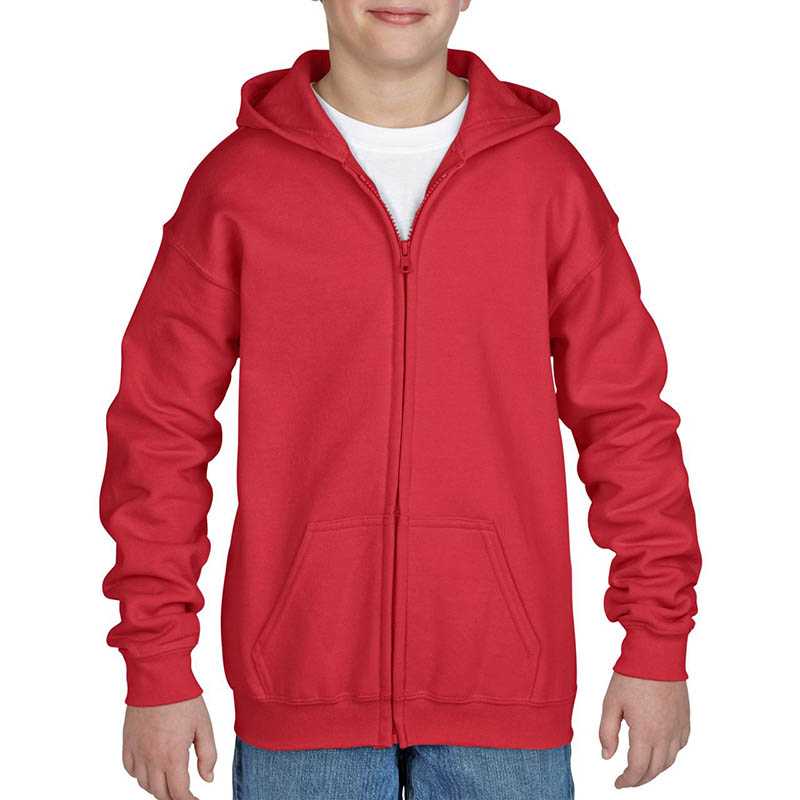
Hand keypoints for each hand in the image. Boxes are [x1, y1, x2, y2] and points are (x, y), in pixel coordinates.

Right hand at [122, 696, 215, 799]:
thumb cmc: (184, 700)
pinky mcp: (127, 742)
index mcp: (172, 756)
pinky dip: (140, 775)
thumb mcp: (204, 727)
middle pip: (160, 793)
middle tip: (185, 793)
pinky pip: (130, 769)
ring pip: (144, 784)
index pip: (179, 793)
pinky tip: (151, 769)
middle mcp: (151, 759)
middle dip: (174, 797)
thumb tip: (208, 779)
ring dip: (158, 787)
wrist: (159, 678)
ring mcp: (137, 751)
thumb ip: (208, 755)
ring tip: (170, 781)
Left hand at [599, 673, 689, 788]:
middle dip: (640, 779)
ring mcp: (678, 727)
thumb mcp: (611, 703)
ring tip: (641, 768)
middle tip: (627, 779)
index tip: (618, 783)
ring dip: (655, 769)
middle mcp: (665, 735)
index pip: (638, 769)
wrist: (656, 654)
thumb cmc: (632, 676)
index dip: (627, 781)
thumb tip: (607, 756)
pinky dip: (670, 754)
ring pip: (669, 761)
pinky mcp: (685, 719)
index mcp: (645, 733)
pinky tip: (659, 750)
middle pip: (655, 770)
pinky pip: (680, 745)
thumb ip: (607, 732)